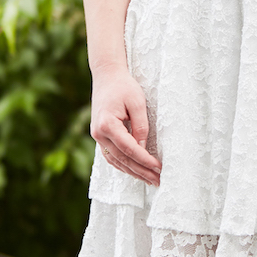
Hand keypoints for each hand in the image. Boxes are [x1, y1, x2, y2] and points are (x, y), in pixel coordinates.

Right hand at [90, 67, 161, 186]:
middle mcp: (98, 133)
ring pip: (115, 161)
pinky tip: (136, 170)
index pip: (129, 148)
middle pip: (122, 159)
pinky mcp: (99, 136)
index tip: (159, 167)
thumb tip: (143, 148)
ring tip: (150, 179)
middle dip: (141, 171)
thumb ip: (141, 127)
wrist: (106, 76)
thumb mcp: (137, 103)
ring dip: (133, 172)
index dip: (144, 160)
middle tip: (158, 180)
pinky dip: (123, 165)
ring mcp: (96, 136)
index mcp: (107, 124)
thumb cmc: (123, 86)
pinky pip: (111, 156)